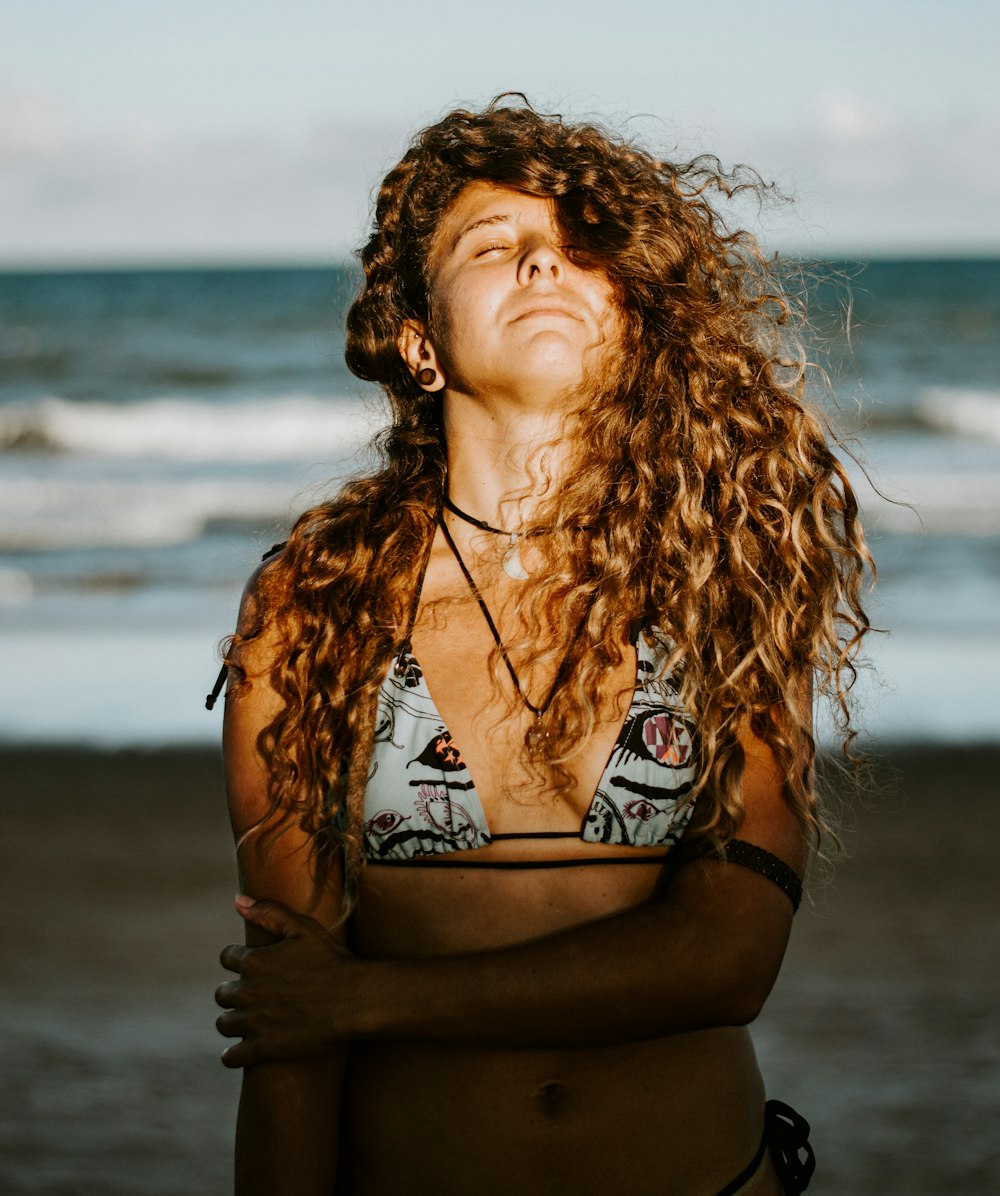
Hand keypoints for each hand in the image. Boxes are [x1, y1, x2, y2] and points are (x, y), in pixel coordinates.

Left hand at [215, 896, 355, 1067]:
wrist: (354, 999)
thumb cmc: (332, 961)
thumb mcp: (303, 928)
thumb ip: (268, 912)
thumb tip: (237, 901)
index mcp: (254, 961)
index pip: (227, 957)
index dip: (238, 960)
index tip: (250, 965)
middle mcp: (247, 992)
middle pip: (222, 993)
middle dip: (234, 992)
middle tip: (252, 995)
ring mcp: (253, 1022)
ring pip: (224, 1023)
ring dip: (233, 1021)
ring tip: (248, 1021)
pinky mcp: (263, 1049)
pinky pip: (232, 1056)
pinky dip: (233, 1054)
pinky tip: (241, 1050)